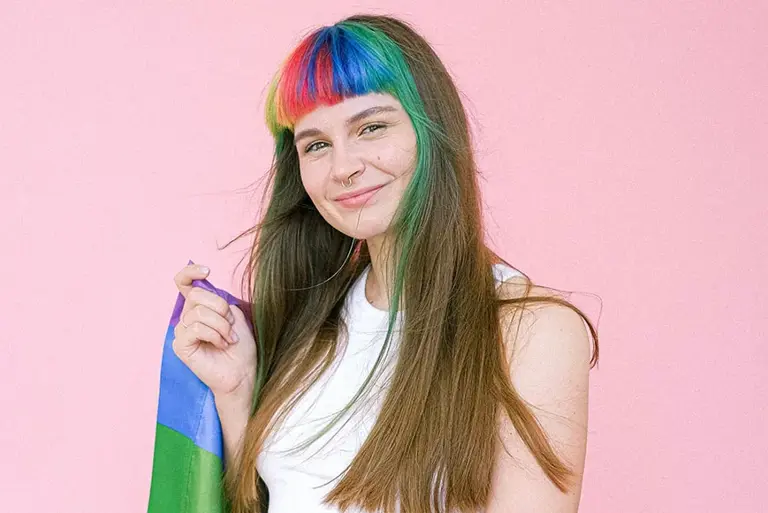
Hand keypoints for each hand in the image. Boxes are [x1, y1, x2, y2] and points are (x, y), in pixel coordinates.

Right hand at [172, 263, 256, 400]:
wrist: (243, 371)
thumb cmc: (241, 346)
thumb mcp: (234, 315)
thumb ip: (219, 300)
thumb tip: (204, 287)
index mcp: (199, 308)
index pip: (183, 282)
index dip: (190, 272)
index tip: (207, 271)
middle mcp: (187, 317)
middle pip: (196, 295)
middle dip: (220, 308)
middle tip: (230, 325)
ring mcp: (182, 332)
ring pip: (199, 313)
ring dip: (221, 325)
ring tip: (229, 339)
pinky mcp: (181, 346)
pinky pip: (196, 328)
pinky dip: (214, 335)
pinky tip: (221, 345)